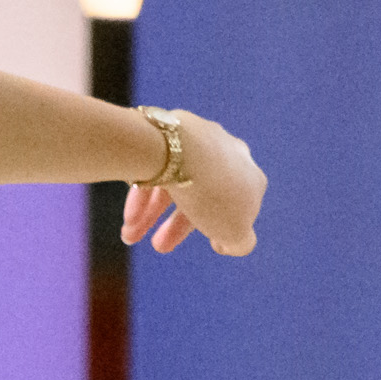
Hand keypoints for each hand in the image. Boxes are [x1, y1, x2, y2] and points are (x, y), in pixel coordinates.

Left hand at [122, 110, 262, 256]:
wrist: (178, 151)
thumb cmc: (213, 194)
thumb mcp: (235, 232)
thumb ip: (240, 242)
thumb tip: (228, 244)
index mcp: (250, 175)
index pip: (236, 206)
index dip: (221, 228)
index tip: (210, 243)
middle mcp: (226, 153)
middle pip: (201, 195)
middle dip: (177, 226)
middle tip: (158, 246)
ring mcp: (197, 140)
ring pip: (174, 182)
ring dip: (152, 214)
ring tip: (130, 235)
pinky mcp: (168, 133)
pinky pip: (156, 167)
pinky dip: (143, 193)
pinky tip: (130, 216)